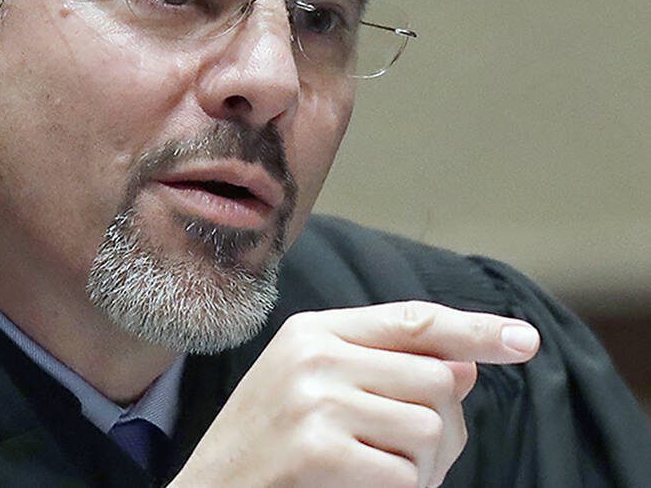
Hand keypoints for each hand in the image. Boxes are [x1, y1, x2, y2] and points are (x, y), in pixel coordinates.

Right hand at [170, 300, 539, 486]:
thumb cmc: (268, 447)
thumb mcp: (314, 389)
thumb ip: (383, 369)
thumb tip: (466, 365)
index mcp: (313, 332)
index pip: (413, 321)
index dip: (476, 330)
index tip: (525, 340)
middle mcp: (314, 355)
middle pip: (437, 380)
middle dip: (442, 427)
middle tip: (405, 460)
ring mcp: (315, 401)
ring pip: (431, 429)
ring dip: (422, 469)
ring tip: (377, 475)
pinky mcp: (319, 452)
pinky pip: (406, 476)